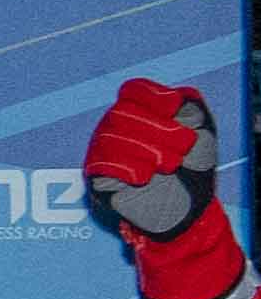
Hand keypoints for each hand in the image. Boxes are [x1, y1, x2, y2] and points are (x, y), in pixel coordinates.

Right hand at [86, 77, 215, 242]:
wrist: (190, 207)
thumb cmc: (195, 166)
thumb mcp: (202, 127)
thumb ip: (188, 103)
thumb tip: (168, 97)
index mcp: (140, 111)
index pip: (133, 90)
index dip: (153, 96)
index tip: (175, 110)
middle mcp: (116, 127)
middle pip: (120, 112)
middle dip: (156, 128)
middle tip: (182, 146)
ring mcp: (104, 151)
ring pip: (109, 136)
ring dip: (146, 149)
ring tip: (169, 165)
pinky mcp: (97, 178)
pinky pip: (100, 163)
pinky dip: (125, 167)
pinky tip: (144, 176)